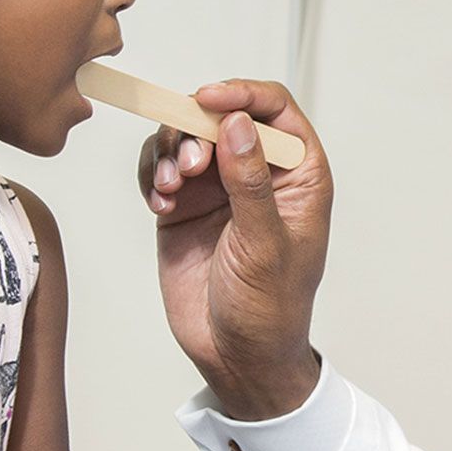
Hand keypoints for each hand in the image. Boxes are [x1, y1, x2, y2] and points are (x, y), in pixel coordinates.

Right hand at [138, 80, 332, 419]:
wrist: (237, 356)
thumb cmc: (270, 308)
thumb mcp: (265, 245)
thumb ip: (250, 182)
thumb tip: (237, 123)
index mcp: (299, 175)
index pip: (274, 110)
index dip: (242, 94)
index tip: (208, 99)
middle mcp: (258, 173)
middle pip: (221, 115)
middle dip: (195, 129)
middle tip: (185, 167)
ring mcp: (218, 188)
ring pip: (186, 138)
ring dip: (170, 153)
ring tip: (169, 189)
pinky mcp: (184, 207)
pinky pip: (160, 168)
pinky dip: (153, 176)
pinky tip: (160, 204)